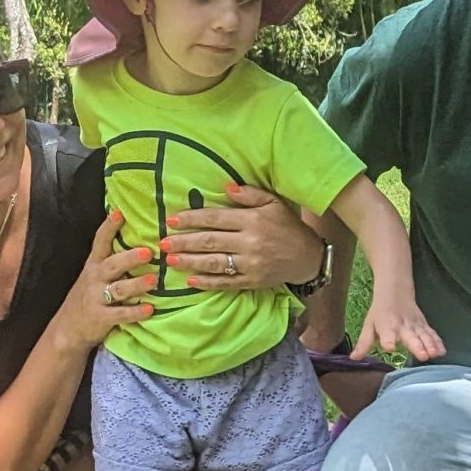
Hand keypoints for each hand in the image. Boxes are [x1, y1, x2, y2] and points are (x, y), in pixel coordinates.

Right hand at [51, 212, 156, 351]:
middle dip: (130, 258)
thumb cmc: (90, 295)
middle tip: (148, 252)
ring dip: (136, 284)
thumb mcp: (95, 273)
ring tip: (153, 280)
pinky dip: (135, 312)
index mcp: (95, 264)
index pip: (100, 242)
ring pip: (118, 289)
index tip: (120, 213)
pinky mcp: (101, 318)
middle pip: (113, 264)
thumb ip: (113, 259)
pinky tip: (150, 309)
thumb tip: (139, 237)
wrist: (68, 327)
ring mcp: (97, 298)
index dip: (109, 227)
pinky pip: (120, 314)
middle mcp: (95, 278)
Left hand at [163, 184, 322, 291]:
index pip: (215, 218)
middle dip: (184, 242)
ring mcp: (250, 264)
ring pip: (214, 262)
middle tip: (162, 243)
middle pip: (210, 241)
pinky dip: (208, 282)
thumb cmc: (287, 226)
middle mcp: (250, 242)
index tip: (172, 220)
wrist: (308, 257)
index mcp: (252, 220)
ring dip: (190, 261)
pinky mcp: (252, 281)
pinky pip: (226, 282)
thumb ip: (249, 194)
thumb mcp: (273, 203)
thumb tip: (224, 187)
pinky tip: (191, 280)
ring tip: (171, 260)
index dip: (192, 219)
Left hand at [353, 293, 444, 362]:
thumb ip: (363, 344)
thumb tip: (353, 358)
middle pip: (411, 337)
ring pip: (424, 336)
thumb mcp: (369, 325)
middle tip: (423, 356)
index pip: (387, 335)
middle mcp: (402, 327)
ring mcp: (415, 326)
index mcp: (386, 327)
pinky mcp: (424, 325)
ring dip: (430, 345)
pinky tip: (442, 351)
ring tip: (434, 354)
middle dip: (417, 346)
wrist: (395, 291)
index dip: (388, 341)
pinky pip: (432, 334)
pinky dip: (438, 342)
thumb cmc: (380, 312)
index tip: (390, 347)